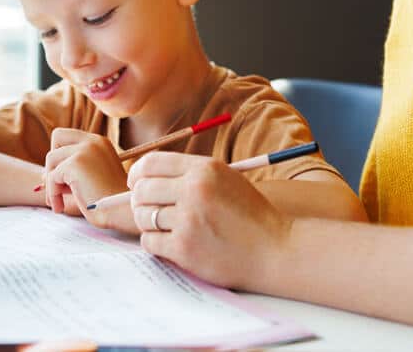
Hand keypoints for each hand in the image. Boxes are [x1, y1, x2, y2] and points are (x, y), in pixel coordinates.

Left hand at [43, 129, 130, 225]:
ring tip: (58, 202)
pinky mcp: (75, 164)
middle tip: (57, 185)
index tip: (64, 180)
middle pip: (57, 136)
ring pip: (51, 158)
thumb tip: (45, 175)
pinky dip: (52, 194)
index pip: (69, 136)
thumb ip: (72, 172)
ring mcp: (85, 150)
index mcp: (100, 143)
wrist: (122, 212)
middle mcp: (93, 141)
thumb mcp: (91, 179)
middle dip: (53, 160)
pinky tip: (60, 207)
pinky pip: (51, 177)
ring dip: (51, 182)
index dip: (62, 156)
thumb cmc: (109, 202)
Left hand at [126, 152, 292, 289]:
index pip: (150, 163)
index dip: (137, 174)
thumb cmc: (251, 217)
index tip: (136, 184)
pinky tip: (172, 243)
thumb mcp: (226, 179)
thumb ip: (190, 175)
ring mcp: (188, 219)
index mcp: (204, 168)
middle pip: (142, 190)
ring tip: (166, 228)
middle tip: (148, 210)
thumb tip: (143, 178)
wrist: (276, 250)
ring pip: (143, 216)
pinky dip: (155, 243)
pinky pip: (149, 242)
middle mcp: (194, 189)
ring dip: (148, 223)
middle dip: (139, 200)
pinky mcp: (184, 248)